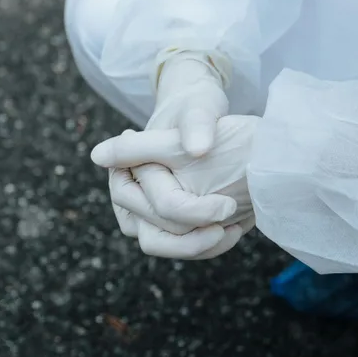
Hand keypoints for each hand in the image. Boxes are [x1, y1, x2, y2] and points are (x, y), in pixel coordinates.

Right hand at [110, 49, 237, 237]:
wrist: (201, 118)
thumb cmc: (195, 110)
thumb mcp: (198, 110)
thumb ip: (195, 125)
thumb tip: (198, 149)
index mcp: (123, 171)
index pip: (157, 206)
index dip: (192, 212)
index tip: (226, 206)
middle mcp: (128, 198)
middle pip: (154, 237)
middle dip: (194, 239)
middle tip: (230, 222)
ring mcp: (142, 214)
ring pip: (166, 246)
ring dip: (201, 246)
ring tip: (233, 228)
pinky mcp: (162, 224)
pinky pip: (180, 246)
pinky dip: (206, 244)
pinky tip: (234, 228)